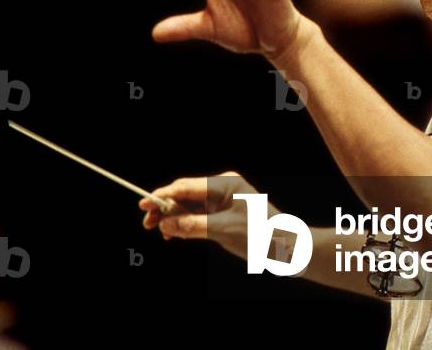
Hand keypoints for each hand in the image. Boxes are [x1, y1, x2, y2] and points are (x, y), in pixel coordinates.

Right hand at [139, 171, 277, 260]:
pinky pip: (198, 214)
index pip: (186, 187)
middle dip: (166, 208)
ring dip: (174, 217)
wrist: (287, 248)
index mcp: (224, 184)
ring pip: (189, 206)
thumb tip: (166, 223)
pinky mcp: (223, 212)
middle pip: (185, 195)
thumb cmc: (261, 236)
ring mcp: (222, 199)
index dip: (163, 196)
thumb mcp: (223, 231)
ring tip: (161, 232)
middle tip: (147, 224)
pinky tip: (174, 233)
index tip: (144, 204)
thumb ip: (192, 226)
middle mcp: (222, 187)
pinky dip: (185, 223)